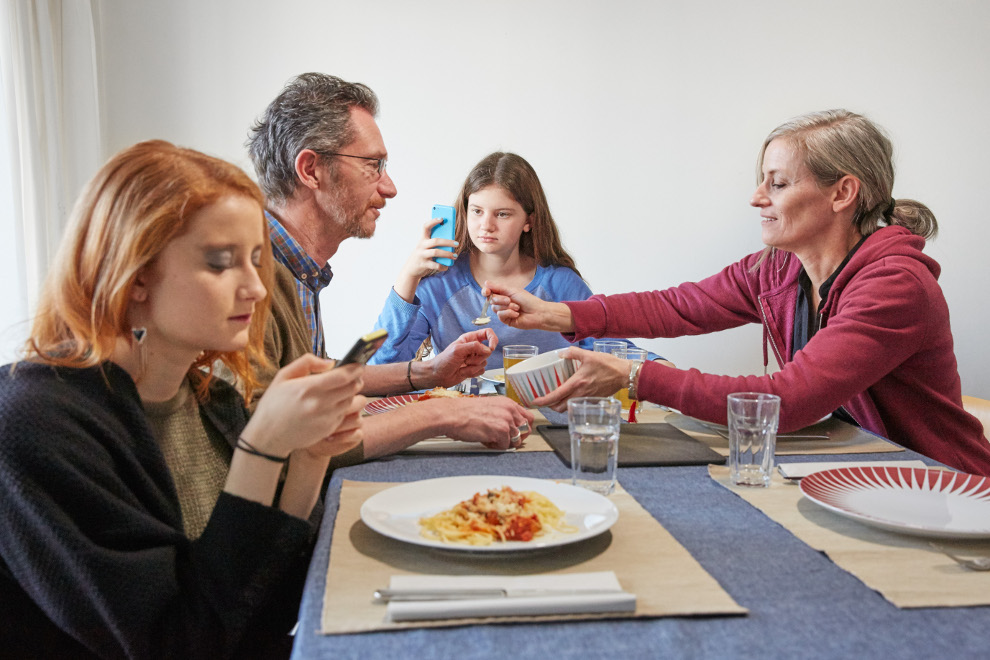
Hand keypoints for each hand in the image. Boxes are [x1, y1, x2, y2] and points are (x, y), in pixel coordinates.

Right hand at [243, 354, 363, 455]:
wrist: (268, 436)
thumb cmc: (274, 404)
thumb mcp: (283, 376)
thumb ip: (307, 363)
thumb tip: (330, 362)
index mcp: (308, 388)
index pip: (342, 376)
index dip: (355, 369)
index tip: (358, 364)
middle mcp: (319, 404)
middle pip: (352, 388)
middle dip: (356, 379)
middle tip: (355, 374)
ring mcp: (325, 419)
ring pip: (350, 401)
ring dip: (351, 393)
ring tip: (345, 387)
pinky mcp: (328, 429)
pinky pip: (344, 414)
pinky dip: (344, 406)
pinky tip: (335, 402)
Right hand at [393, 217, 458, 301]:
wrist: (410, 269)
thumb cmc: (422, 255)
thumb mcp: (425, 247)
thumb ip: (434, 243)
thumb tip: (451, 242)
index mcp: (422, 239)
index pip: (426, 227)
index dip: (433, 221)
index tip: (441, 218)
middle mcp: (421, 246)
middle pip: (436, 241)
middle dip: (448, 242)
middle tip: (457, 244)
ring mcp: (422, 255)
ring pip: (436, 252)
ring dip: (447, 254)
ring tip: (455, 256)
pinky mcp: (423, 264)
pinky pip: (435, 265)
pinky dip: (442, 266)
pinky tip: (447, 266)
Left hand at [427, 328, 497, 386]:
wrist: (438, 375)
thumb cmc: (444, 361)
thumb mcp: (458, 350)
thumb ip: (474, 347)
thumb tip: (488, 349)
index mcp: (469, 339)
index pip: (487, 333)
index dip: (492, 339)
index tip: (491, 348)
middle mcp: (473, 348)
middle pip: (487, 351)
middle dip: (477, 358)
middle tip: (465, 360)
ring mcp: (474, 359)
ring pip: (485, 362)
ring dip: (473, 367)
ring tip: (462, 366)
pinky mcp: (474, 369)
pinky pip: (482, 370)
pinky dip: (473, 373)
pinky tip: (463, 372)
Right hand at [437, 396, 535, 449]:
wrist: (452, 414)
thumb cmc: (464, 411)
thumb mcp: (489, 407)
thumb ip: (502, 414)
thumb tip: (510, 426)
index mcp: (507, 403)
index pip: (528, 417)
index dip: (522, 427)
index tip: (515, 432)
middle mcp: (509, 410)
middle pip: (526, 429)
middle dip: (517, 437)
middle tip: (504, 439)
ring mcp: (506, 420)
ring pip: (516, 439)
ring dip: (504, 442)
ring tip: (490, 438)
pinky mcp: (501, 431)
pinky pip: (505, 445)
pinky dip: (495, 446)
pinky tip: (485, 439)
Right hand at [484, 280, 573, 331]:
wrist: (537, 312)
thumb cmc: (528, 300)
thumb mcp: (512, 291)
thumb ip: (498, 287)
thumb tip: (485, 282)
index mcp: (503, 294)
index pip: (489, 292)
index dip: (486, 292)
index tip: (486, 292)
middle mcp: (502, 303)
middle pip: (491, 300)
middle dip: (500, 299)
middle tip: (510, 300)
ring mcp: (503, 312)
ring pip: (495, 308)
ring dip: (507, 307)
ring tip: (517, 307)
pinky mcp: (506, 320)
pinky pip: (500, 316)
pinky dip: (509, 313)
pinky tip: (517, 314)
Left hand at [530, 347, 628, 411]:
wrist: (625, 374)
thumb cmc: (608, 364)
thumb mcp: (588, 354)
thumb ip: (573, 353)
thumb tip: (561, 353)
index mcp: (577, 382)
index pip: (556, 395)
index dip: (543, 401)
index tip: (534, 402)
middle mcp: (580, 393)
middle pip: (560, 407)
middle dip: (550, 406)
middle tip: (544, 400)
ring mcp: (587, 398)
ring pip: (569, 408)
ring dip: (560, 406)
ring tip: (555, 399)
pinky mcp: (593, 400)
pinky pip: (578, 405)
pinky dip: (571, 404)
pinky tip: (570, 396)